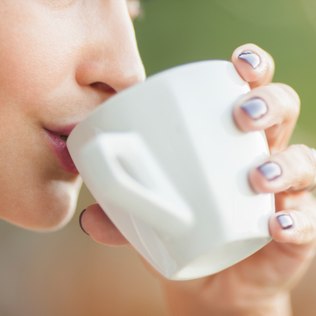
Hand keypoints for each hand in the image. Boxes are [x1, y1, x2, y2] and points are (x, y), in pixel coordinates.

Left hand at [79, 44, 315, 314]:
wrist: (209, 282)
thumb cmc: (184, 238)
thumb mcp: (152, 221)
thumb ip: (124, 214)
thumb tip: (88, 216)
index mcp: (229, 141)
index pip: (250, 91)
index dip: (252, 69)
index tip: (237, 65)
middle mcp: (263, 157)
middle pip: (283, 111)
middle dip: (270, 104)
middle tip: (243, 116)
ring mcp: (284, 193)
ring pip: (303, 161)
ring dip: (284, 163)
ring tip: (257, 176)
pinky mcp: (297, 230)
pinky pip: (309, 218)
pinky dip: (297, 220)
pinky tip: (275, 225)